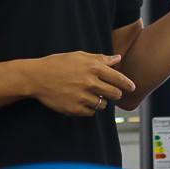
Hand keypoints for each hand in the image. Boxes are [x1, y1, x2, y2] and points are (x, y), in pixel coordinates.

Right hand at [19, 52, 134, 116]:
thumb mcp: (79, 56)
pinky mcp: (75, 109)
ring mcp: (83, 97)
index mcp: (93, 67)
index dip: (127, 84)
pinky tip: (81, 100)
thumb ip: (100, 59)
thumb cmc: (58, 64)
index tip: (132, 87)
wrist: (37, 78)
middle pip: (114, 94)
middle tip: (112, 92)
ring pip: (103, 105)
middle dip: (115, 93)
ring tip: (91, 95)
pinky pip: (91, 112)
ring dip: (101, 101)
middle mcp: (90, 83)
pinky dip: (89, 108)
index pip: (118, 79)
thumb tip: (117, 58)